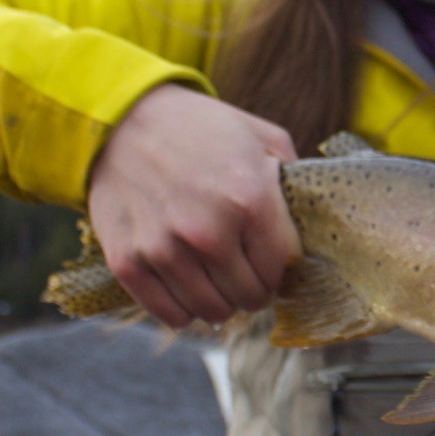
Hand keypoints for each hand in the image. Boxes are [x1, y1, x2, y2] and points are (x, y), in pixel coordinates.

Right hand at [85, 84, 301, 327]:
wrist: (120, 121)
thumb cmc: (196, 128)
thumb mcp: (259, 136)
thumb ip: (291, 175)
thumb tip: (314, 210)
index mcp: (250, 199)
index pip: (282, 268)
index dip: (281, 269)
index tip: (271, 262)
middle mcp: (208, 231)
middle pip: (250, 296)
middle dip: (253, 288)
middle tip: (243, 272)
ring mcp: (165, 249)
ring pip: (213, 312)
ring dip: (220, 302)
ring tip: (215, 280)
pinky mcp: (128, 261)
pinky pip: (170, 315)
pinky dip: (183, 310)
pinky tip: (186, 289)